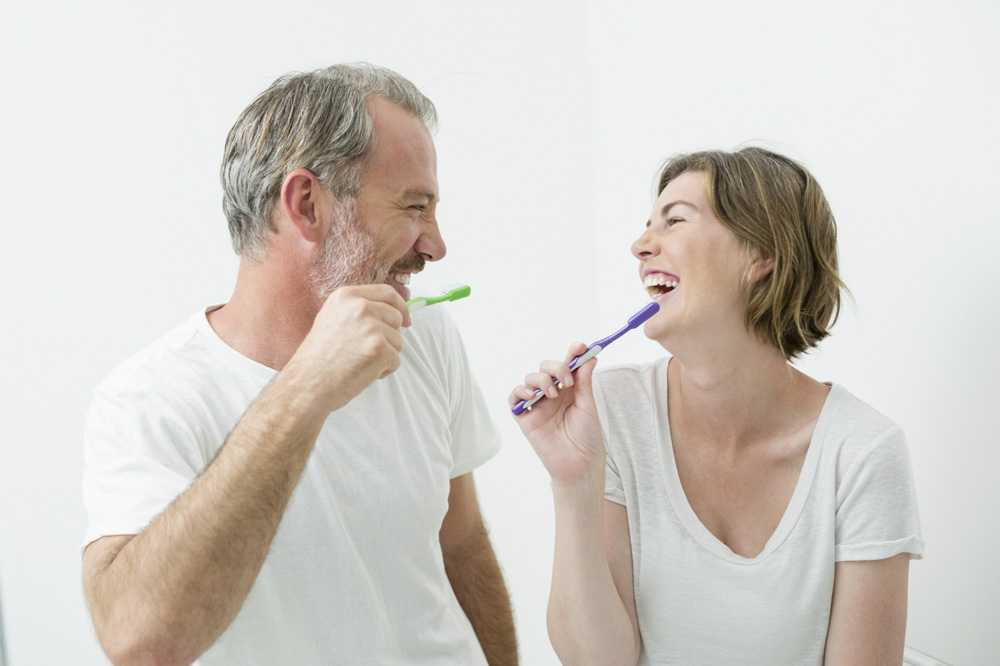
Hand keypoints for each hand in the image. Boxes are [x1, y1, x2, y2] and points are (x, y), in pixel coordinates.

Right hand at [287, 284, 410, 411]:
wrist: (307, 383)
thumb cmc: (318, 357)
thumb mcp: (332, 318)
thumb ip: (357, 310)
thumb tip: (389, 311)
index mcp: (347, 296)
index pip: (387, 293)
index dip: (400, 306)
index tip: (405, 319)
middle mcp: (361, 307)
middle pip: (396, 317)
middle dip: (389, 336)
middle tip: (365, 351)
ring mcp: (372, 327)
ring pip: (398, 341)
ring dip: (384, 355)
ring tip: (358, 362)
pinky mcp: (380, 349)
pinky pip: (396, 360)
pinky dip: (384, 371)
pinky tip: (362, 372)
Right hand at [509, 343, 605, 485]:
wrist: (579, 465)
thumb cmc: (587, 438)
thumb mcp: (588, 406)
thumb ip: (584, 382)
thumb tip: (588, 357)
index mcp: (570, 390)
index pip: (568, 365)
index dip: (572, 353)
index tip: (580, 347)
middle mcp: (553, 394)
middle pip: (546, 368)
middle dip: (556, 368)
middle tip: (567, 381)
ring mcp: (538, 405)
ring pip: (530, 379)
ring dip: (540, 380)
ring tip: (551, 394)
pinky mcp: (525, 418)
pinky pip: (514, 398)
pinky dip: (519, 392)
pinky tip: (532, 395)